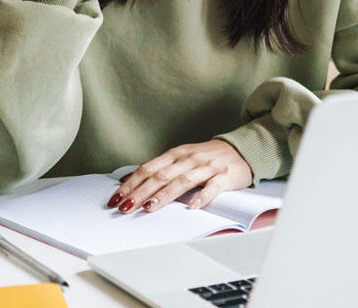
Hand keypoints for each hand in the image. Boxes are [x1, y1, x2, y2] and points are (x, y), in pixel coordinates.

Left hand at [106, 140, 253, 212]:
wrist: (241, 149)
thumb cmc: (207, 157)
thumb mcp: (181, 158)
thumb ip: (158, 168)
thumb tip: (129, 178)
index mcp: (176, 154)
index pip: (148, 169)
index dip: (131, 183)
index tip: (116, 198)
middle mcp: (189, 159)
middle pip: (161, 176)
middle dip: (140, 192)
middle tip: (125, 207)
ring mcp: (207, 167)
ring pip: (182, 181)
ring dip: (164, 195)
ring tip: (149, 207)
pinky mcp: (225, 176)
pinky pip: (212, 188)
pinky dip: (202, 197)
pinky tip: (191, 207)